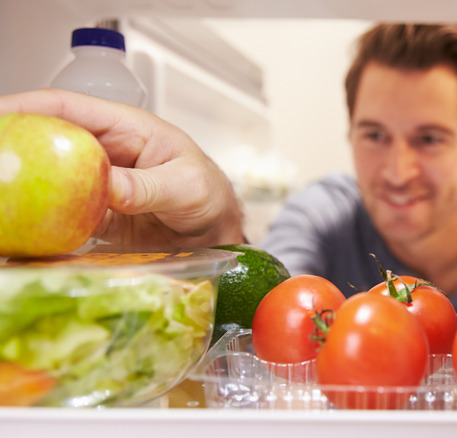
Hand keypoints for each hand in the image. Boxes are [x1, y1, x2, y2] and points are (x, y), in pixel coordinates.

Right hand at [0, 88, 244, 247]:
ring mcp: (96, 184)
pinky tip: (27, 228)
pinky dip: (41, 221)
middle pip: (46, 141)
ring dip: (25, 187)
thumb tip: (109, 188)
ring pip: (48, 178)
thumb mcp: (188, 186)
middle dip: (16, 146)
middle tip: (0, 164)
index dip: (27, 107)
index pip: (68, 108)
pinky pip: (60, 215)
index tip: (0, 114)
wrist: (217, 232)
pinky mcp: (95, 216)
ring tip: (8, 198)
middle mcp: (105, 153)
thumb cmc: (210, 194)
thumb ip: (148, 186)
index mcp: (126, 129)